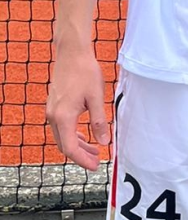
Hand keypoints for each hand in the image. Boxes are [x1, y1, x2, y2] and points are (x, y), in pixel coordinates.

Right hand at [46, 49, 110, 169]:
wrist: (72, 53)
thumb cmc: (85, 72)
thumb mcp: (97, 98)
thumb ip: (99, 122)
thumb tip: (104, 142)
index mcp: (63, 117)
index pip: (70, 148)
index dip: (83, 160)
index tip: (95, 166)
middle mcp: (53, 116)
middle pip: (64, 145)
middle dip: (81, 155)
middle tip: (97, 161)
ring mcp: (52, 111)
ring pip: (62, 137)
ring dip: (77, 146)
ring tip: (94, 151)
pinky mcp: (54, 106)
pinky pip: (61, 127)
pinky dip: (71, 135)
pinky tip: (83, 136)